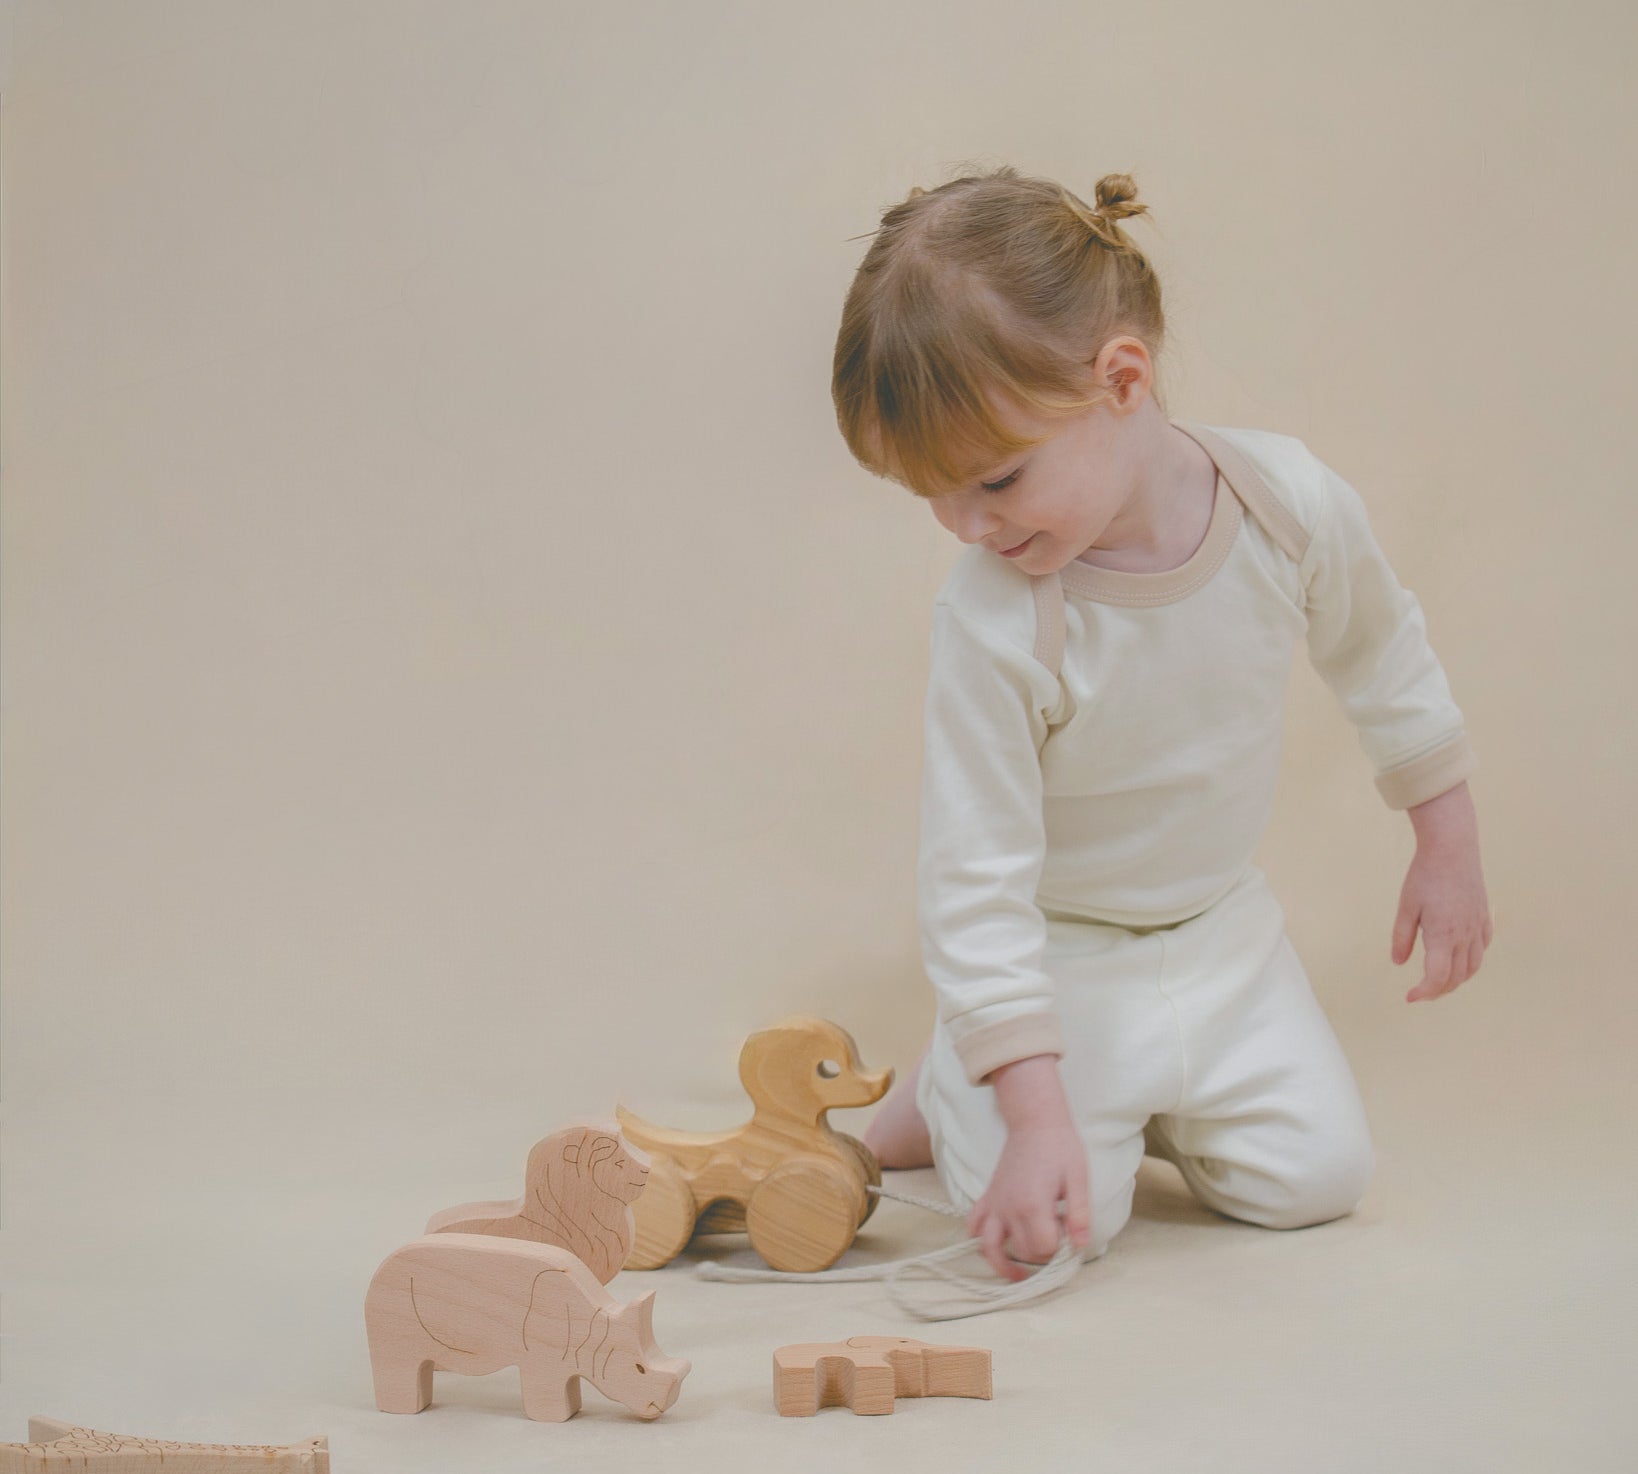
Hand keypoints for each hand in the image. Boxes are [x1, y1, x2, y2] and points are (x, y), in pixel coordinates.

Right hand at [968, 1055, 1090, 1280]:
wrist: (1034, 1121)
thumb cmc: (1060, 1147)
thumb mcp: (1078, 1178)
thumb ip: (1079, 1214)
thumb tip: (1080, 1246)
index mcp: (1033, 1205)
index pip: (1045, 1248)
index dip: (1062, 1247)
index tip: (1071, 1233)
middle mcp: (1009, 1209)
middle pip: (1024, 1250)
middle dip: (1043, 1252)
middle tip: (1058, 1234)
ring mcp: (995, 1203)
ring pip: (989, 1247)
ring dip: (1001, 1265)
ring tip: (1017, 1276)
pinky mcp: (988, 1196)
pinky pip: (974, 1224)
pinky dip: (978, 1238)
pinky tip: (992, 1243)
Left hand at [1394, 782, 1492, 1001]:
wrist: (1453, 849)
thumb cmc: (1425, 876)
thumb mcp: (1406, 907)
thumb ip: (1402, 937)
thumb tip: (1398, 963)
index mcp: (1443, 935)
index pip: (1437, 977)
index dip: (1424, 992)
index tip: (1409, 997)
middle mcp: (1465, 936)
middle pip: (1456, 977)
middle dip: (1438, 991)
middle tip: (1420, 993)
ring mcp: (1478, 927)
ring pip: (1473, 967)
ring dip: (1456, 980)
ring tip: (1438, 982)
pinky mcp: (1484, 918)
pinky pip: (1482, 949)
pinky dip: (1471, 962)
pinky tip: (1458, 959)